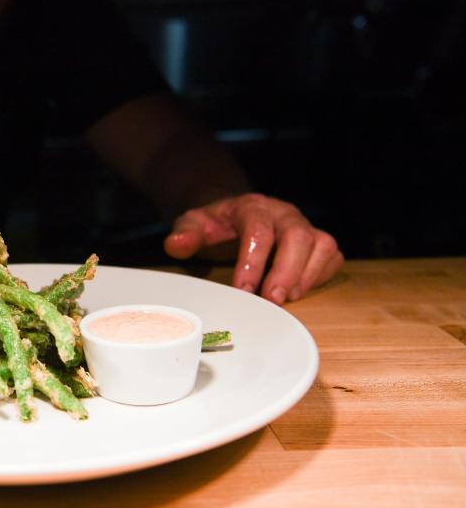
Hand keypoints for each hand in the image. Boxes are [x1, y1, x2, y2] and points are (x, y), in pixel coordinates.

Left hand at [163, 193, 343, 303]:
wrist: (233, 216)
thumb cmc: (215, 225)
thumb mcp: (194, 224)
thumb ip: (186, 233)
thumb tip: (175, 244)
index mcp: (252, 207)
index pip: (258, 230)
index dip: (253, 261)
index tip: (243, 290)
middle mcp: (283, 213)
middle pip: (298, 236)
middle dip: (287, 271)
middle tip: (273, 300)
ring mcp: (303, 226)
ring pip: (322, 244)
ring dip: (309, 275)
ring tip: (288, 298)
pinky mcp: (316, 241)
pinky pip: (332, 256)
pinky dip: (322, 275)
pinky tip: (300, 291)